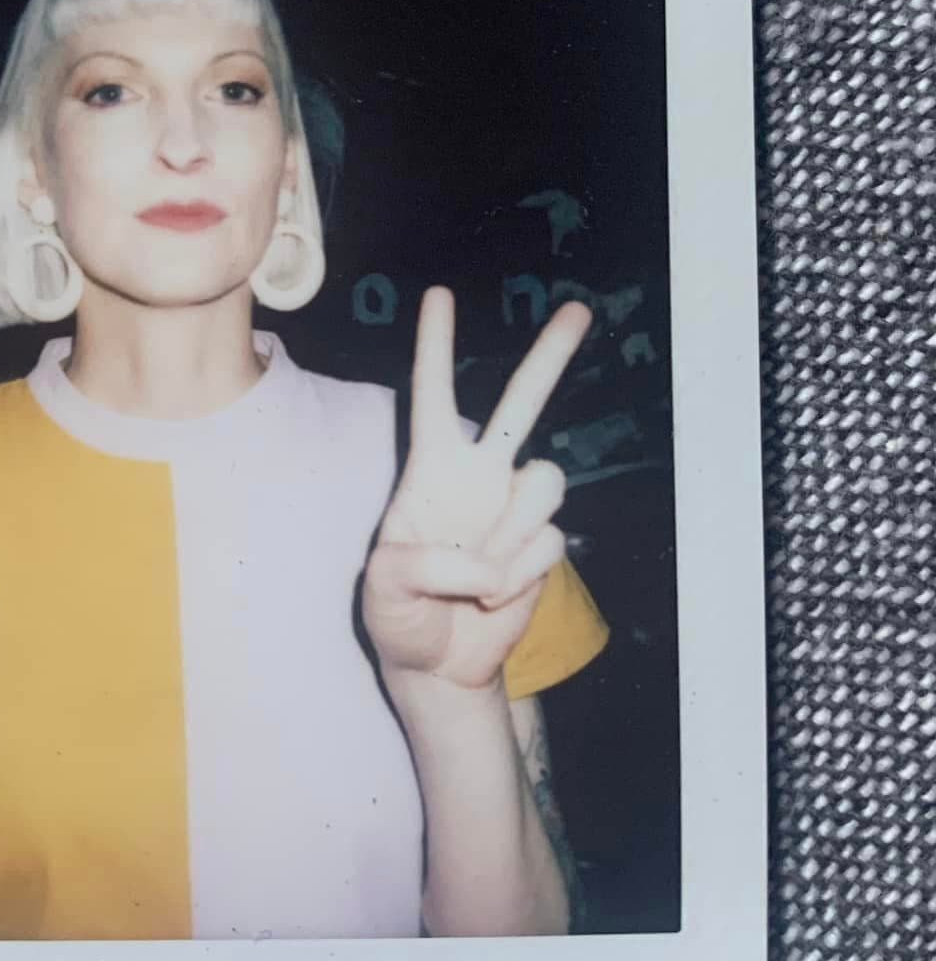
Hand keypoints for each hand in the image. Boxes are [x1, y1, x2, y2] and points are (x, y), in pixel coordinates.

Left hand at [361, 286, 591, 690]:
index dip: (436, 347)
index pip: (432, 396)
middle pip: (519, 404)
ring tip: (479, 576)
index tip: (441, 296)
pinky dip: (517, 575)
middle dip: (550, 356)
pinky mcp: (542, 545)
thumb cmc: (398, 614)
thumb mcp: (382, 586)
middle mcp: (479, 476)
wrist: (436, 664)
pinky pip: (549, 541)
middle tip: (578, 310)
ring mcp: (515, 509)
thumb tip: (482, 559)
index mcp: (430, 470)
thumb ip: (422, 564)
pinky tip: (493, 597)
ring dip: (513, 532)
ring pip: (546, 480)